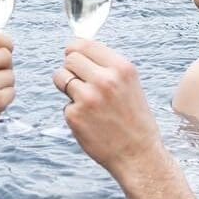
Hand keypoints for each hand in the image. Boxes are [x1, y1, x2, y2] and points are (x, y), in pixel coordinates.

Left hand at [54, 39, 164, 178]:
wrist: (138, 155)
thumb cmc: (134, 120)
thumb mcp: (130, 85)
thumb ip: (107, 67)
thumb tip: (78, 49)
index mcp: (121, 68)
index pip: (85, 44)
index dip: (75, 49)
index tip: (72, 55)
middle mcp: (105, 80)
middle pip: (70, 58)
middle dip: (71, 68)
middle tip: (80, 83)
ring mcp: (88, 97)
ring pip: (60, 77)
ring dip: (67, 87)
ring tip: (85, 102)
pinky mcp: (75, 115)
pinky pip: (65, 104)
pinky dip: (73, 111)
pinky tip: (90, 122)